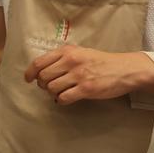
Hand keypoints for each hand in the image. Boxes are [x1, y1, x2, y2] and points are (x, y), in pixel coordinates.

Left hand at [24, 45, 153, 104]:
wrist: (125, 69)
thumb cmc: (101, 61)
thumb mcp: (80, 52)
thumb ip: (62, 57)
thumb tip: (42, 69)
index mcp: (67, 51)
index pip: (39, 62)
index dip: (30, 72)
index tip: (28, 79)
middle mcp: (71, 61)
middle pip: (43, 77)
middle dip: (43, 84)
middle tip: (51, 86)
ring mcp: (78, 76)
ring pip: (52, 88)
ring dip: (53, 93)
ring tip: (62, 91)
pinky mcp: (86, 89)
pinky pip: (63, 98)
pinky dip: (61, 100)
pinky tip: (67, 98)